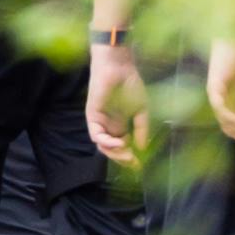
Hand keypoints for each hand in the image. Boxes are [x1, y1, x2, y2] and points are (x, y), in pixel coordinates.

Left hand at [86, 44, 149, 166]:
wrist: (119, 68)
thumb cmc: (130, 84)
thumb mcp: (141, 110)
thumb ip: (141, 129)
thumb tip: (142, 148)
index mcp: (120, 124)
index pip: (122, 147)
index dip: (129, 157)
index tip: (139, 166)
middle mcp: (109, 126)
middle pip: (112, 150)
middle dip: (122, 159)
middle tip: (133, 162)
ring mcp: (100, 122)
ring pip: (103, 146)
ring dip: (114, 153)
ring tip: (127, 153)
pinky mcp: (92, 117)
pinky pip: (96, 135)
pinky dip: (106, 142)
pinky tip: (118, 142)